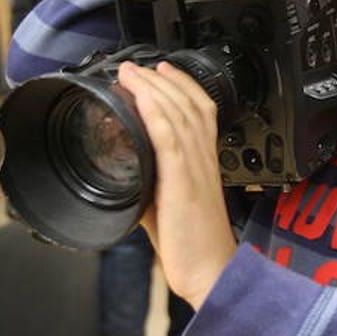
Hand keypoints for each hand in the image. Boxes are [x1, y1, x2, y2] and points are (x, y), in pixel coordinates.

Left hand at [118, 61, 236, 309]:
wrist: (210, 271)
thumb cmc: (193, 243)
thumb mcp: (168, 205)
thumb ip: (151, 184)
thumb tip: (127, 173)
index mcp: (205, 162)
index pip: (202, 110)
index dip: (185, 85)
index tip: (164, 70)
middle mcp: (204, 158)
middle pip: (189, 104)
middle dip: (163, 79)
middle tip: (141, 64)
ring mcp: (195, 168)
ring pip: (179, 114)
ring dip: (154, 88)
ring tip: (133, 72)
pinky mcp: (182, 181)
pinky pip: (170, 138)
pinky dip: (155, 113)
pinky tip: (141, 98)